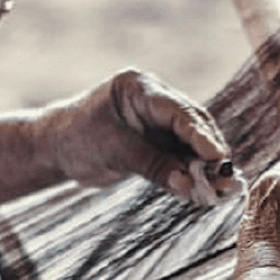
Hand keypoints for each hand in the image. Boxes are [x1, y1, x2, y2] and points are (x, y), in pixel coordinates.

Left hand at [44, 68, 241, 204]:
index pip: (179, 112)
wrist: (53, 149)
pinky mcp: (160, 142)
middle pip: (194, 125)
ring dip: (206, 167)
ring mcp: (159, 121)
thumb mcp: (112, 151)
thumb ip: (152, 166)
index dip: (202, 136)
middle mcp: (155, 100)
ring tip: (221, 189)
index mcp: (139, 88)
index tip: (218, 158)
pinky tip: (206, 190)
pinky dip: (194, 174)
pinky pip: (184, 157)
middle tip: (225, 178)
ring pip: (193, 143)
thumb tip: (189, 185)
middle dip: (210, 153)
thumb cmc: (74, 139)